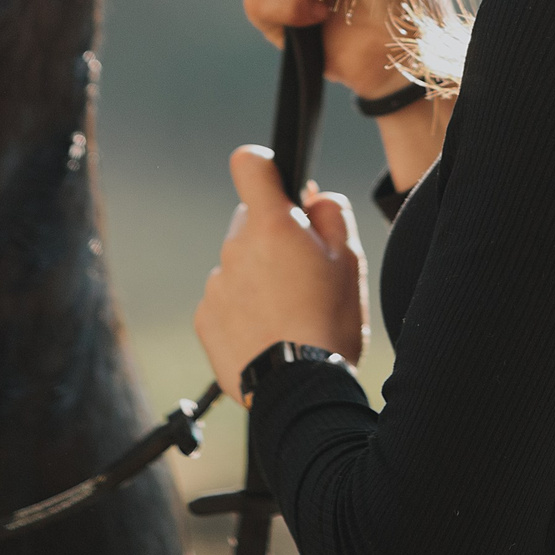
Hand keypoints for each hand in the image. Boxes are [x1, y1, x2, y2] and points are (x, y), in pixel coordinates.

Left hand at [193, 146, 367, 404]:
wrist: (299, 390)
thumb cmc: (330, 323)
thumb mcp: (350, 261)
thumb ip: (331, 213)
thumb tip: (312, 196)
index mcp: (272, 226)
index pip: (250, 164)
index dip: (263, 166)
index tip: (275, 180)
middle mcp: (236, 247)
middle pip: (250, 223)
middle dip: (272, 237)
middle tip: (302, 273)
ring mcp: (216, 283)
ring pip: (238, 264)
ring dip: (258, 277)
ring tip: (288, 315)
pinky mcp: (205, 317)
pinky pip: (224, 299)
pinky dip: (243, 309)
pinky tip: (269, 334)